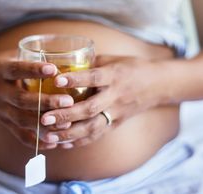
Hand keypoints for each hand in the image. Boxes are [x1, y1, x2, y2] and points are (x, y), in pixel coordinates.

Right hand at [0, 49, 74, 149]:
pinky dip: (37, 141)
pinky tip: (55, 142)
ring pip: (22, 120)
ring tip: (66, 123)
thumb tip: (64, 53)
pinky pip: (20, 136)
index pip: (16, 70)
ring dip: (45, 124)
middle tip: (68, 101)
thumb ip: (31, 56)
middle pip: (21, 99)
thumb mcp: (10, 56)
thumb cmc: (0, 66)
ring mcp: (1, 110)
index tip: (53, 69)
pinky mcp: (5, 123)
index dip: (34, 70)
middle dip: (45, 102)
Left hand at [40, 55, 168, 147]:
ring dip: (69, 134)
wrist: (158, 85)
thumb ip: (90, 63)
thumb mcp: (112, 60)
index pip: (94, 77)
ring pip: (93, 127)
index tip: (56, 80)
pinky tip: (62, 143)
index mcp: (115, 75)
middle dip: (66, 115)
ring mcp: (117, 113)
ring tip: (48, 136)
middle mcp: (116, 96)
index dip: (76, 79)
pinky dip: (79, 141)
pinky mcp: (117, 124)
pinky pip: (97, 135)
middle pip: (90, 108)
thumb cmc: (131, 68)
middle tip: (44, 118)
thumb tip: (64, 63)